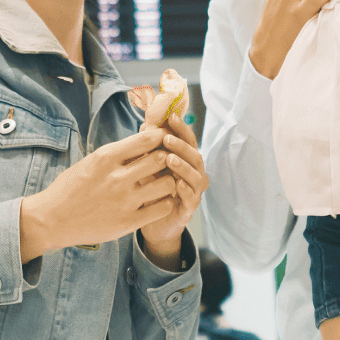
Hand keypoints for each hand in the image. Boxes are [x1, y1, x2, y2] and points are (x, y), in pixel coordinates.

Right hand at [19, 128, 176, 262]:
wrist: (53, 220)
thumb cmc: (71, 188)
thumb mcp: (91, 161)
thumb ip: (117, 153)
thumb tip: (144, 139)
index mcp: (106, 157)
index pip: (146, 139)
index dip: (161, 137)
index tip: (164, 140)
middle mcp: (117, 177)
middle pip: (160, 159)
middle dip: (168, 159)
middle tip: (169, 162)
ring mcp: (124, 201)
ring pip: (166, 184)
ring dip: (170, 182)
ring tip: (165, 183)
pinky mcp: (128, 222)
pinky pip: (162, 208)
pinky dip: (166, 203)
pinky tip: (159, 202)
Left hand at [137, 129, 206, 270]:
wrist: (153, 222)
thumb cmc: (152, 189)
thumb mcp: (148, 166)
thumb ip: (150, 148)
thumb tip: (144, 124)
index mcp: (185, 159)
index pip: (187, 140)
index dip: (181, 128)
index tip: (171, 116)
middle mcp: (194, 173)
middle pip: (194, 155)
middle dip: (181, 146)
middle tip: (167, 139)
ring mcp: (194, 191)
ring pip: (195, 175)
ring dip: (183, 166)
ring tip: (169, 159)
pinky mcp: (190, 208)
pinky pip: (191, 198)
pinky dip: (185, 190)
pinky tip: (176, 184)